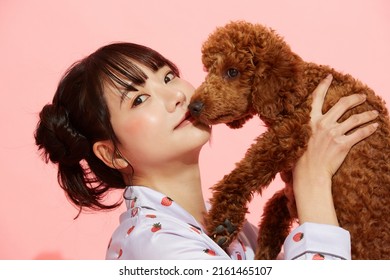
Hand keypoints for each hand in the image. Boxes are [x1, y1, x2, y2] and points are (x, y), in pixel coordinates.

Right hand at [293, 74, 378, 224]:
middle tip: (363, 96)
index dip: (323, 86)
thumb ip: (308, 127)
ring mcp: (333, 134)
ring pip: (355, 119)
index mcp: (310, 121)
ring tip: (374, 113)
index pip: (316, 99)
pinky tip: (375, 126)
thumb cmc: (302, 159)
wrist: (309, 174)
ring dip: (367, 114)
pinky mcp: (343, 144)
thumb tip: (314, 122)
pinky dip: (370, 128)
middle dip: (355, 98)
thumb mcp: (299, 137)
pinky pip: (360, 133)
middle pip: (342, 104)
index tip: (329, 77)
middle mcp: (322, 124)